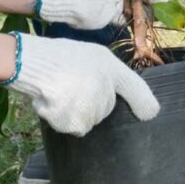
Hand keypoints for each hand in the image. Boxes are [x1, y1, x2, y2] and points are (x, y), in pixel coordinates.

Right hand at [8, 35, 158, 134]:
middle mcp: (107, 88)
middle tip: (71, 86)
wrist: (34, 63)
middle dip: (91, 103)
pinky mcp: (78, 121)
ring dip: (75, 113)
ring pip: (89, 120)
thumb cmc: (57, 57)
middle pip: (105, 109)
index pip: (134, 88)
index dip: (143, 102)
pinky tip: (54, 102)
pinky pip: (74, 127)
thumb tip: (113, 97)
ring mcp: (94, 107)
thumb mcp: (89, 56)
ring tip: (61, 93)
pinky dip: (63, 120)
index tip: (150, 114)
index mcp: (110, 67)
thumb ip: (105, 75)